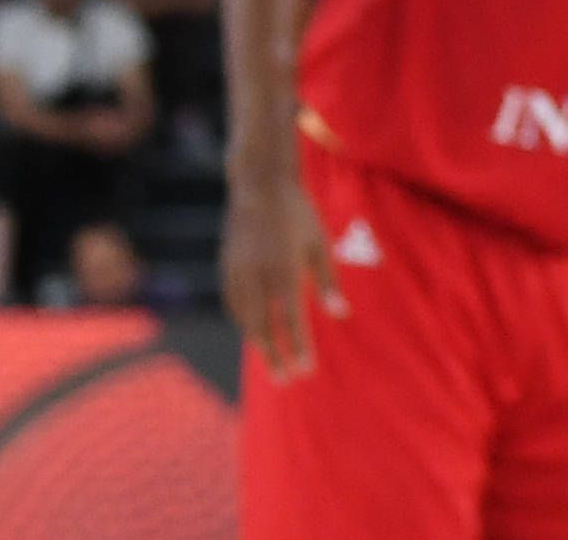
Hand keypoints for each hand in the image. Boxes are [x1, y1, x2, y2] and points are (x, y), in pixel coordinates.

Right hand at [220, 152, 345, 379]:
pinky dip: (244, 323)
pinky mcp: (226, 269)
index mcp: (285, 270)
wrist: (259, 186)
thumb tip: (340, 314)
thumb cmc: (298, 214)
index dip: (299, 347)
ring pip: (246, 319)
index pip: (292, 320)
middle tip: (287, 381)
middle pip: (265, 327)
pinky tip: (254, 333)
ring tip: (273, 362)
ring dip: (260, 343)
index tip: (306, 370)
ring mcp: (238, 274)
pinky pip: (234, 305)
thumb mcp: (319, 243)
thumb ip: (328, 281)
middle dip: (276, 356)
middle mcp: (258, 277)